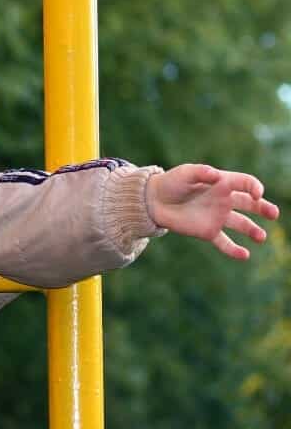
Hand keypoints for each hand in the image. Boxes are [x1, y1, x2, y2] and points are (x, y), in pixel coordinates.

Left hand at [146, 164, 279, 259]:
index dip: (254, 187)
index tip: (257, 194)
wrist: (154, 201)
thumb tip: (216, 175)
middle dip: (263, 208)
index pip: (245, 183)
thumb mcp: (185, 173)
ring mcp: (217, 217)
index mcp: (222, 183)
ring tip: (261, 237)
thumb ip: (201, 172)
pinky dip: (234, 250)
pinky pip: (224, 242)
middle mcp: (224, 200)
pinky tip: (245, 255)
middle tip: (273, 214)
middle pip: (250, 204)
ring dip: (253, 230)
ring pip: (241, 224)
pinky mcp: (208, 232)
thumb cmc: (171, 183)